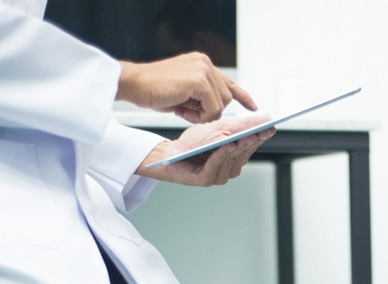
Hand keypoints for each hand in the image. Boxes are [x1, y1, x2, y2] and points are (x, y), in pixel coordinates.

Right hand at [116, 52, 256, 122]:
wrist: (133, 84)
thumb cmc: (153, 91)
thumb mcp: (183, 93)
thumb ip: (201, 96)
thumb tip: (217, 109)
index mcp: (201, 63)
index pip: (229, 82)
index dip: (243, 96)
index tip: (254, 108)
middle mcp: (205, 63)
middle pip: (226, 97)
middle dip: (210, 111)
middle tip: (186, 112)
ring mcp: (203, 70)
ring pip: (222, 104)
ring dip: (204, 115)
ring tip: (182, 110)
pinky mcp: (200, 81)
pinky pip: (213, 108)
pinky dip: (200, 117)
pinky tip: (182, 111)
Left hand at [137, 116, 274, 185]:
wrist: (170, 153)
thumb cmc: (193, 142)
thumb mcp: (218, 129)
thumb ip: (238, 127)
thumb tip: (261, 120)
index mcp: (234, 156)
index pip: (252, 146)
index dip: (261, 137)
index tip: (271, 127)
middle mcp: (229, 168)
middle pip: (243, 154)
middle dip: (251, 142)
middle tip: (259, 132)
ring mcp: (218, 175)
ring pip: (231, 161)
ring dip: (237, 149)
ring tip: (242, 138)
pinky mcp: (205, 179)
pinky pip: (216, 166)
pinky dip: (221, 156)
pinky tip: (226, 146)